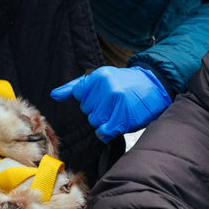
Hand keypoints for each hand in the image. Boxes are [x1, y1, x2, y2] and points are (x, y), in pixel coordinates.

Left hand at [51, 66, 170, 141]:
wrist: (154, 87)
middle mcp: (107, 87)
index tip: (101, 96)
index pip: (79, 94)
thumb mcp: (101, 78)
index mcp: (99, 76)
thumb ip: (76, 87)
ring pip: (94, 121)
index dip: (89, 98)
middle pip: (86, 110)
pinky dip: (106, 132)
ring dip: (103, 121)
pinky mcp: (124, 117)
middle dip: (97, 110)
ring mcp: (116, 103)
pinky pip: (103, 131)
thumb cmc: (124, 83)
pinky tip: (113, 125)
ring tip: (116, 112)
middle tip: (112, 104)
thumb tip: (54, 95)